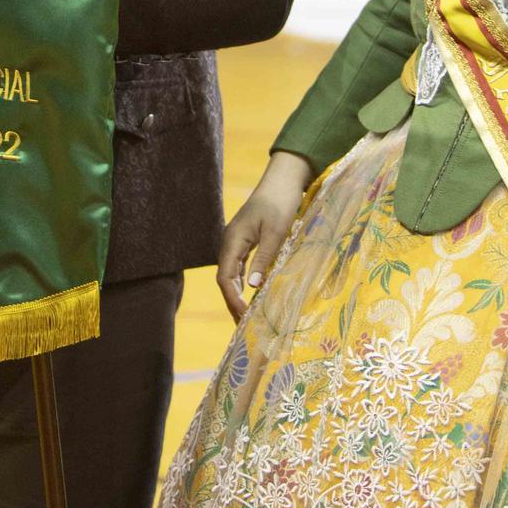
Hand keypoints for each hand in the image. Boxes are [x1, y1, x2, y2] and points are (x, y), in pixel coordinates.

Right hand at [217, 151, 313, 319]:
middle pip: (224, 280)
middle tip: (244, 327)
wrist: (282, 179)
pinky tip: (251, 296)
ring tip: (246, 318)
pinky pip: (239, 268)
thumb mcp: (276, 232)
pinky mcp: (245, 241)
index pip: (224, 278)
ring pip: (230, 275)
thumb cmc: (281, 203)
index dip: (232, 299)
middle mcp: (229, 243)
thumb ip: (264, 259)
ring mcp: (236, 242)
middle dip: (232, 303)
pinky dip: (243, 285)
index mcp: (233, 240)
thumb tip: (252, 287)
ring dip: (237, 296)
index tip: (244, 317)